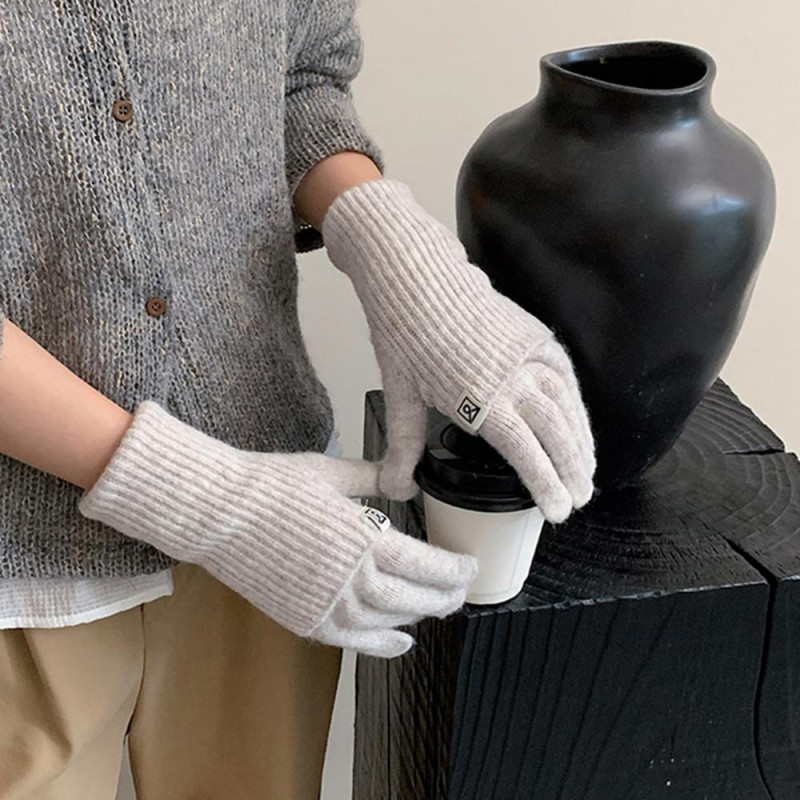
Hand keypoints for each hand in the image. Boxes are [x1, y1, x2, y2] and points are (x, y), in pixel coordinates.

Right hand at [78, 401, 477, 657]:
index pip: (426, 564)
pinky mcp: (303, 620)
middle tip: (461, 592)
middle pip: (414, 598)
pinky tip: (401, 642)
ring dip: (418, 617)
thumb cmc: (273, 484)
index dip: (454, 570)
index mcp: (364, 537)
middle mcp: (351, 578)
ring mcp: (326, 604)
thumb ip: (375, 478)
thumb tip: (408, 482)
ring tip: (434, 610)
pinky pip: (353, 640)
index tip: (471, 567)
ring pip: (388, 622)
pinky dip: (382, 645)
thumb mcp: (332, 473)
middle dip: (445, 597)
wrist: (217, 512)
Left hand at [322, 178, 595, 522]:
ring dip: (582, 441)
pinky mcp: (535, 335)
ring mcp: (529, 354)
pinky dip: (578, 404)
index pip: (524, 453)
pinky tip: (581, 423)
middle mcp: (514, 379)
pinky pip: (566, 376)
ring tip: (588, 472)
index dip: (546, 485)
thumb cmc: (406, 336)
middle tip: (580, 500)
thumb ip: (404, 446)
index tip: (559, 512)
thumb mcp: (401, 396)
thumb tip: (397, 490)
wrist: (419, 277)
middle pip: (556, 433)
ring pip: (568, 406)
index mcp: (480, 399)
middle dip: (572, 471)